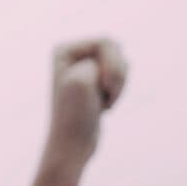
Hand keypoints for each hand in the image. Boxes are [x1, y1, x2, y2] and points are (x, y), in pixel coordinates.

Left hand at [44, 37, 126, 167]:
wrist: (73, 144)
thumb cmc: (75, 113)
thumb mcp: (84, 79)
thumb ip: (102, 56)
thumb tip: (115, 47)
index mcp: (64, 50)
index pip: (106, 42)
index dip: (112, 65)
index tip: (103, 87)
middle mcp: (73, 55)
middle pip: (116, 49)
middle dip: (118, 74)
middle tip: (105, 94)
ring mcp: (85, 68)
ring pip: (121, 64)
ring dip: (119, 85)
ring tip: (102, 103)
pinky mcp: (96, 82)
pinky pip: (121, 77)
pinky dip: (119, 92)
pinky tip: (104, 106)